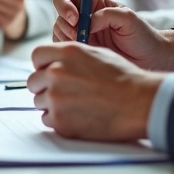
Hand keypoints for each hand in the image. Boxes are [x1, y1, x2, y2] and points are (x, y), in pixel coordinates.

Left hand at [27, 42, 162, 141]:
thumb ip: (69, 57)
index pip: (37, 56)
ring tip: (77, 105)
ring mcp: (56, 98)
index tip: (50, 72)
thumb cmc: (123, 79)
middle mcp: (56, 72)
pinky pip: (47, 120)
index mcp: (66, 53)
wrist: (139, 103)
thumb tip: (52, 63)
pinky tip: (79, 116)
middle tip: (64, 92)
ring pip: (39, 101)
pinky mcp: (60, 121)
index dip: (43, 65)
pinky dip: (59, 120)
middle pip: (33, 81)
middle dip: (45, 86)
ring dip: (52, 104)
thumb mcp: (96, 54)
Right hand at [52, 0, 173, 71]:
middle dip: (66, 26)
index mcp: (93, 4)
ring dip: (66, 39)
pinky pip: (64, 49)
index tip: (76, 18)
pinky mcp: (81, 51)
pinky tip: (84, 54)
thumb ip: (107, 15)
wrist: (149, 59)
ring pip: (59, 32)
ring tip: (86, 46)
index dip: (65, 6)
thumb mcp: (128, 18)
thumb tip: (88, 22)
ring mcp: (81, 35)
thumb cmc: (142, 35)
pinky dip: (68, 51)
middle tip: (80, 36)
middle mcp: (83, 17)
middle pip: (59, 15)